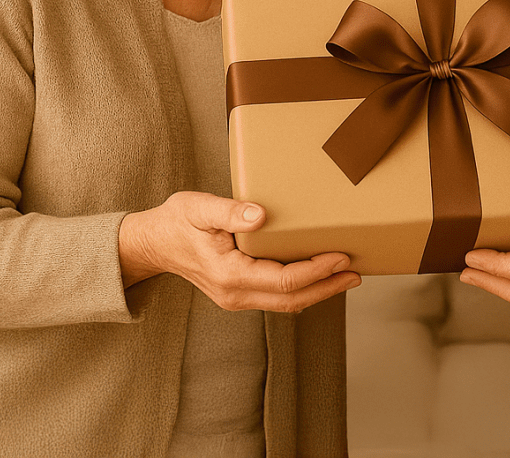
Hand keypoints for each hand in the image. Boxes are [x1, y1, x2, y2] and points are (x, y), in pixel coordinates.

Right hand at [118, 191, 359, 311]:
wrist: (153, 243)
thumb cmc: (176, 222)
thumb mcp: (198, 208)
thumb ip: (229, 211)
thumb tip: (260, 214)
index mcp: (229, 274)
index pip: (283, 280)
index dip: (315, 271)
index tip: (340, 256)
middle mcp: (235, 294)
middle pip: (291, 299)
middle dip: (327, 287)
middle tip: (356, 272)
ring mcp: (236, 298)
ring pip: (286, 303)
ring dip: (318, 291)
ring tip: (346, 276)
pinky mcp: (239, 293)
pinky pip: (276, 297)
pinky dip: (301, 288)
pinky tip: (318, 276)